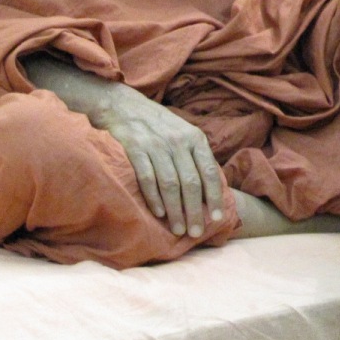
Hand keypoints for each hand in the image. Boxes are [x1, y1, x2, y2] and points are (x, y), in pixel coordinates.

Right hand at [95, 85, 224, 235]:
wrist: (123, 106)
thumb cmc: (158, 124)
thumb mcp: (184, 133)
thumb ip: (196, 156)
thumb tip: (210, 189)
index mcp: (195, 138)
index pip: (209, 172)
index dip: (214, 197)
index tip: (216, 218)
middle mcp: (178, 142)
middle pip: (190, 183)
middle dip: (194, 211)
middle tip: (195, 233)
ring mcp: (156, 145)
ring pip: (170, 184)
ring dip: (175, 211)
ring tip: (178, 229)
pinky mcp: (135, 149)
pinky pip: (147, 179)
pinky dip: (154, 198)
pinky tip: (159, 214)